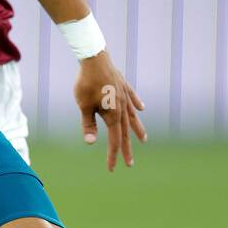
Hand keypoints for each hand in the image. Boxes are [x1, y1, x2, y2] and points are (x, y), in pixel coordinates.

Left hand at [74, 51, 145, 171]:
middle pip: (125, 133)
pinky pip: (133, 98)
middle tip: (130, 164)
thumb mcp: (84, 106)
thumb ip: (88, 125)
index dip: (112, 155)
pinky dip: (137, 105)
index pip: (113, 140)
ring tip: (143, 140)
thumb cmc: (86, 83)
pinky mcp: (123, 86)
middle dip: (126, 149)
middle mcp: (122, 108)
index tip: (111, 168)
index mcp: (113, 115)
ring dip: (138, 130)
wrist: (95, 59)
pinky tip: (141, 109)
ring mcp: (124, 96)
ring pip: (133, 117)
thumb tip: (90, 143)